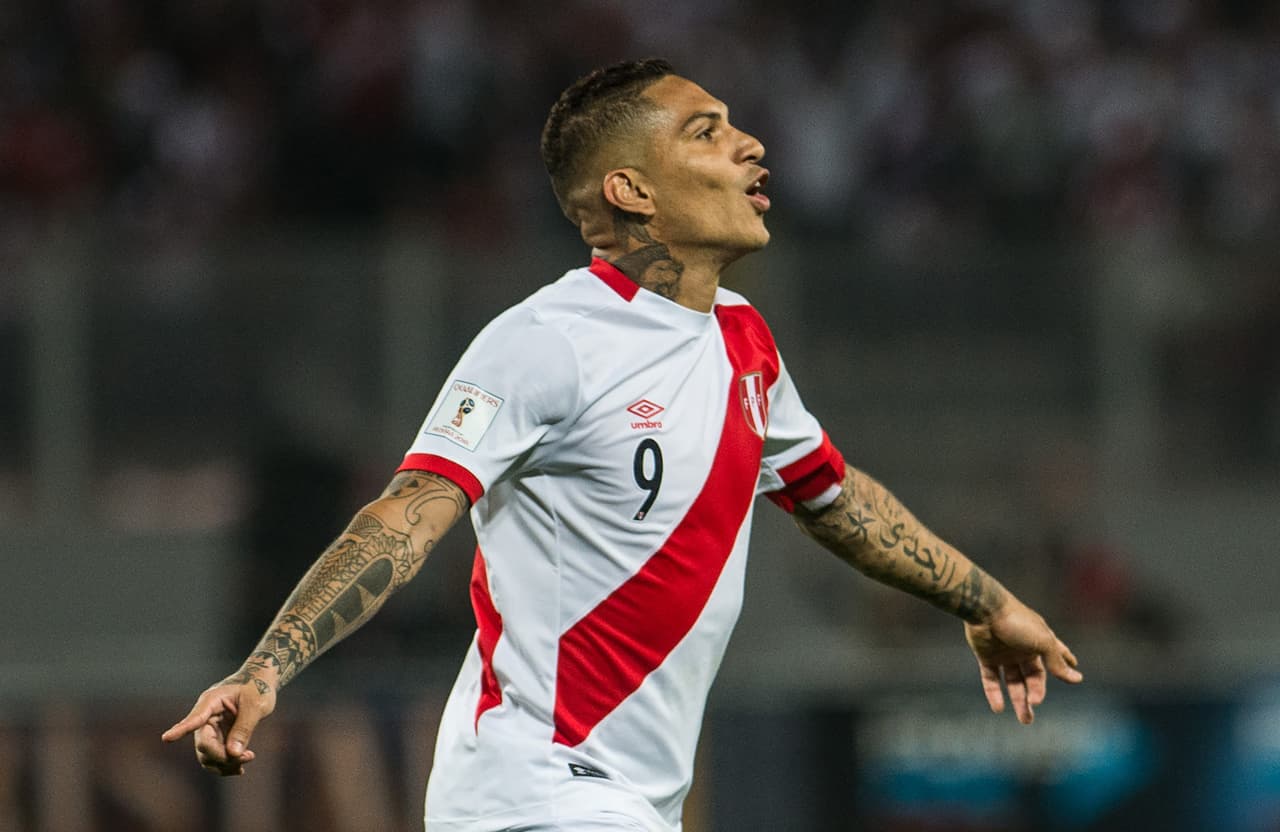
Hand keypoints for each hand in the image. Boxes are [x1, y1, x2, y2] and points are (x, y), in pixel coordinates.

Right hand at [161, 675, 276, 775]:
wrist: (261, 683)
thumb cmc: (258, 688)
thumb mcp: (255, 705)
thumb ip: (244, 728)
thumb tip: (232, 753)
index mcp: (211, 701)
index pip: (194, 718)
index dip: (181, 729)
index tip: (166, 738)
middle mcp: (205, 717)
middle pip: (203, 744)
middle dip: (222, 756)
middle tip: (248, 757)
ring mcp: (210, 729)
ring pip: (207, 755)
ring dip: (224, 764)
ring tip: (247, 759)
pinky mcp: (217, 737)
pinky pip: (214, 758)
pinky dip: (225, 765)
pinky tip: (239, 769)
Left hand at [964, 598, 1081, 723]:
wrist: (984, 610)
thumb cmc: (1017, 622)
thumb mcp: (1043, 642)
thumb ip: (1057, 662)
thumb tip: (1076, 677)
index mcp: (1039, 641)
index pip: (1056, 656)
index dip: (1064, 665)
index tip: (1076, 675)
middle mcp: (1022, 648)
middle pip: (1032, 677)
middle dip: (1035, 695)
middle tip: (1035, 710)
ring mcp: (1004, 653)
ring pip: (1013, 681)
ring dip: (1018, 700)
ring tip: (1025, 719)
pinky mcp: (986, 657)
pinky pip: (991, 679)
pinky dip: (994, 693)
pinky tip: (999, 708)